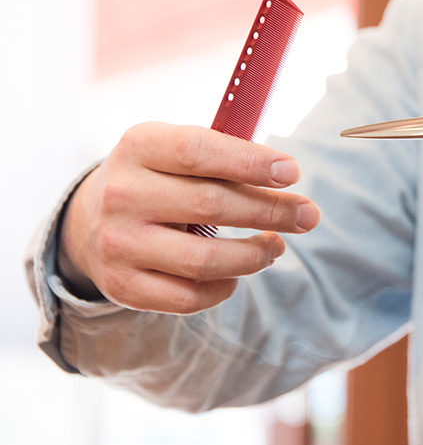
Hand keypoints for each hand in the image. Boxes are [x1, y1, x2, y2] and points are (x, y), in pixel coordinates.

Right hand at [59, 122, 319, 312]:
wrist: (91, 223)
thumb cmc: (159, 180)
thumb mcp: (176, 152)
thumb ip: (224, 156)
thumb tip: (286, 175)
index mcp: (139, 146)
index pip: (198, 151)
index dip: (250, 162)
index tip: (293, 172)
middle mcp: (122, 194)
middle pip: (211, 205)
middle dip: (272, 211)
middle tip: (309, 215)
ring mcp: (119, 244)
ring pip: (205, 259)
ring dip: (255, 255)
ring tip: (276, 246)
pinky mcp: (123, 286)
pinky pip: (188, 297)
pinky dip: (224, 288)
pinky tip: (237, 275)